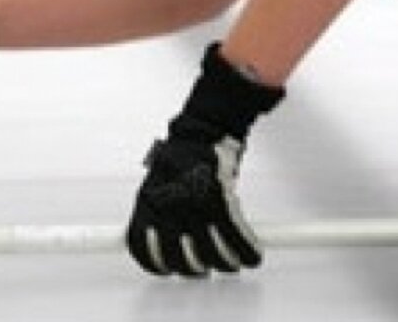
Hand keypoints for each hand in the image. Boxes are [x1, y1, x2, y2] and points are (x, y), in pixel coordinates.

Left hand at [126, 44, 282, 276]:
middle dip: (197, 268)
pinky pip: (236, 240)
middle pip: (182, 261)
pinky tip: (252, 255)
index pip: (145, 252)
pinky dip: (247, 251)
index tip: (169, 269)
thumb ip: (158, 211)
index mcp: (148, 206)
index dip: (159, 266)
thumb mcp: (158, 182)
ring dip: (226, 264)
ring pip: (212, 257)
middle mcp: (170, 211)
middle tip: (206, 265)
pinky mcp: (222, 204)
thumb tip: (160, 237)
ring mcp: (196, 209)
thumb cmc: (183, 152)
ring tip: (232, 261)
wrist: (206, 128)